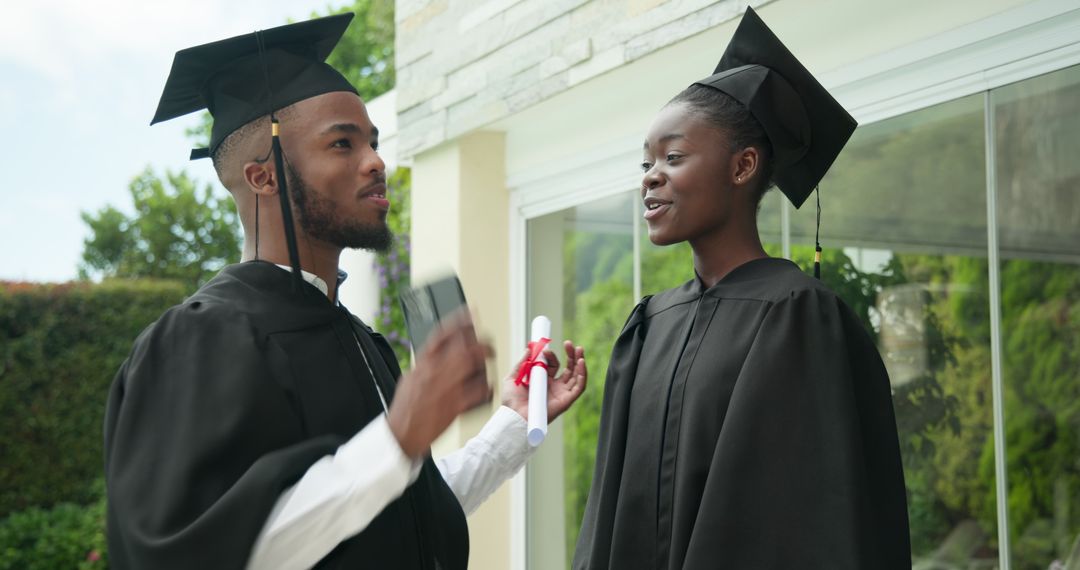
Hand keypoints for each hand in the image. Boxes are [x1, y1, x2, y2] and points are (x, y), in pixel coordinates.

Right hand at [387, 311, 492, 457]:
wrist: (400, 434)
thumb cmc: (405, 409)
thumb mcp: (410, 378)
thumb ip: (426, 364)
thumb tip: (439, 354)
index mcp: (423, 363)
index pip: (442, 333)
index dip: (459, 320)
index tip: (471, 313)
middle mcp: (435, 372)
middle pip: (465, 347)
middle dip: (481, 343)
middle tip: (488, 345)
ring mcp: (446, 388)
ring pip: (473, 365)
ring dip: (485, 363)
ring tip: (489, 364)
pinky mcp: (455, 406)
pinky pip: (478, 392)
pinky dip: (486, 388)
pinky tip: (487, 388)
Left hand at [502, 340, 586, 422]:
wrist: (514, 415)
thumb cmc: (512, 400)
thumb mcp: (514, 376)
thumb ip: (522, 362)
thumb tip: (529, 348)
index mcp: (543, 381)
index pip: (553, 365)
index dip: (552, 355)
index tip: (546, 349)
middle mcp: (554, 387)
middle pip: (568, 368)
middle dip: (571, 355)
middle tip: (569, 343)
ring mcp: (561, 393)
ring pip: (576, 376)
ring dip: (579, 362)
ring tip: (579, 349)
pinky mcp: (566, 401)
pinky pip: (579, 387)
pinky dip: (582, 375)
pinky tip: (581, 363)